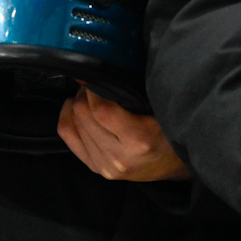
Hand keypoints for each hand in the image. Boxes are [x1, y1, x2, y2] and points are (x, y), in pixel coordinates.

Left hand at [57, 86, 191, 181]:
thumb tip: (106, 72)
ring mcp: (104, 166)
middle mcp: (119, 157)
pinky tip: (75, 109)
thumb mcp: (162, 111)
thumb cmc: (171, 133)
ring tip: (89, 96)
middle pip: (83, 115)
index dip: (94, 89)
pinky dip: (68, 118)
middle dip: (85, 93)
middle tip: (94, 85)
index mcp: (140, 141)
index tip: (97, 76)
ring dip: (77, 105)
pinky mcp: (95, 168)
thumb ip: (136, 94)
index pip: (101, 110)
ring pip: (73, 124)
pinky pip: (68, 137)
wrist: (172, 166)